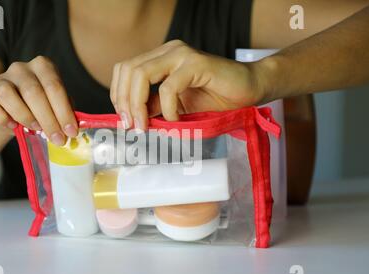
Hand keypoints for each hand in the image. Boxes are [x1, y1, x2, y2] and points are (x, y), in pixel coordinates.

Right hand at [0, 56, 76, 144]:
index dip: (63, 111)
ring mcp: (1, 79)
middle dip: (48, 119)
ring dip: (24, 115)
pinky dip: (1, 118)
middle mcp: (21, 68)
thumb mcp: (56, 107)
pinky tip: (13, 126)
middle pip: (33, 91)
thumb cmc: (41, 109)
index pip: (54, 86)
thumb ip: (64, 112)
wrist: (15, 115)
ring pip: (7, 94)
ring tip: (35, 129)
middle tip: (57, 139)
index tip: (71, 132)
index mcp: (43, 67)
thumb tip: (72, 128)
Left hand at [110, 40, 264, 129]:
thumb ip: (153, 107)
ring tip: (146, 125)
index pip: (124, 69)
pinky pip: (168, 87)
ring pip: (141, 74)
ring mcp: (181, 55)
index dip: (118, 94)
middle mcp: (168, 51)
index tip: (125, 120)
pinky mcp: (196, 64)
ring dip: (138, 104)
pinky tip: (175, 119)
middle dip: (124, 102)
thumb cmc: (216, 98)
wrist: (250, 89)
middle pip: (128, 70)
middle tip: (133, 126)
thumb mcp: (175, 107)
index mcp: (160, 58)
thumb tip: (131, 118)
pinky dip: (167, 108)